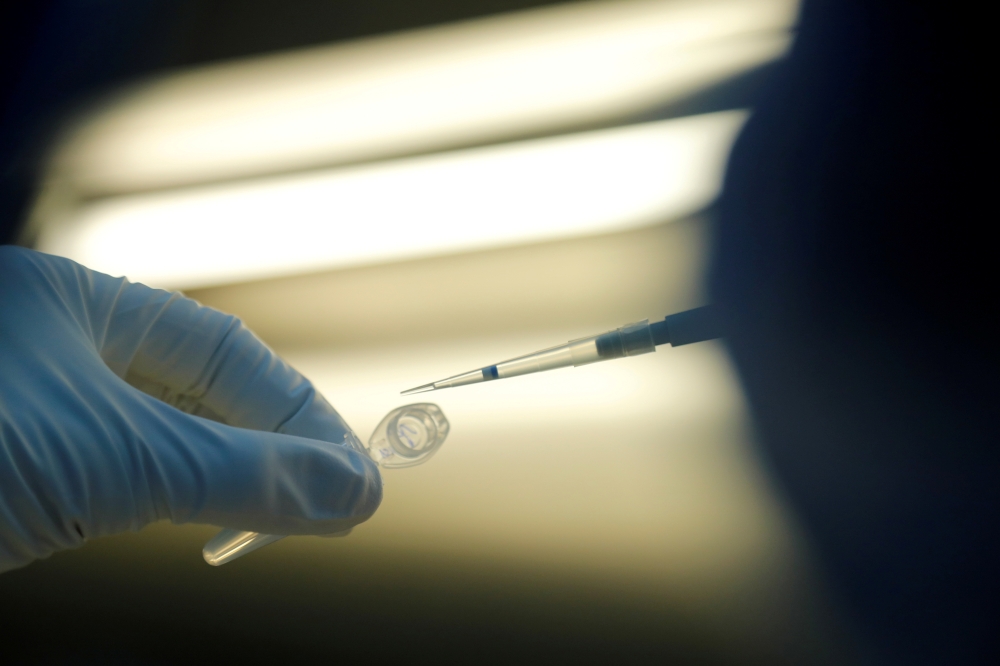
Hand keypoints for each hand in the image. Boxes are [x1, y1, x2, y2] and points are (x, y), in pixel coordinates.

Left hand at [0, 246, 380, 572]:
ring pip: (169, 438)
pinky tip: (223, 522)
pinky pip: (128, 477)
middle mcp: (58, 345)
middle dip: (271, 447)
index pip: (224, 351)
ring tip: (296, 518)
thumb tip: (351, 488)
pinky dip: (181, 501)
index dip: (297, 412)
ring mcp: (40, 408)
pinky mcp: (29, 470)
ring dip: (232, 479)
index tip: (350, 471)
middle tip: (333, 499)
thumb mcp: (118, 456)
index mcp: (71, 301)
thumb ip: (241, 472)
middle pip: (201, 392)